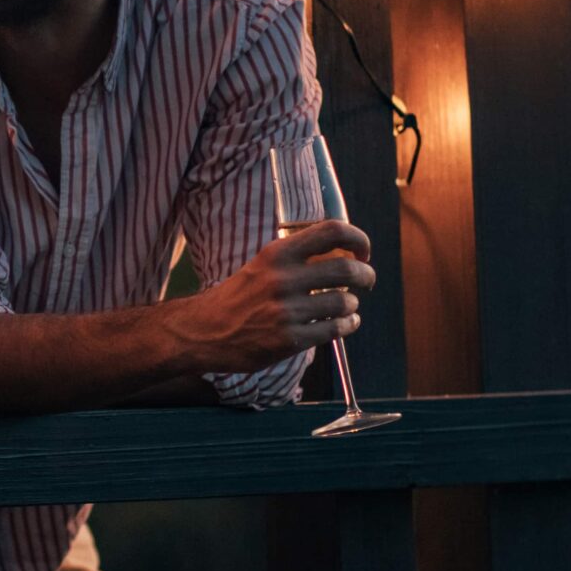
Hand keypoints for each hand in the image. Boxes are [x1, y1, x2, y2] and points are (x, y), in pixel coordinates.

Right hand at [177, 221, 375, 372]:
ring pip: (344, 302)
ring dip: (352, 304)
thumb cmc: (237, 298)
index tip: (362, 251)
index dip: (358, 238)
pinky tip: (345, 323)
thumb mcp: (263, 266)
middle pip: (346, 268)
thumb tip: (343, 251)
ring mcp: (286, 310)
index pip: (331, 231)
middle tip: (366, 280)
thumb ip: (297, 257)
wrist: (204, 331)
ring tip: (347, 306)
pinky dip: (348, 325)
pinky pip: (335, 329)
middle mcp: (283, 278)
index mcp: (277, 253)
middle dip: (366, 275)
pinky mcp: (289, 339)